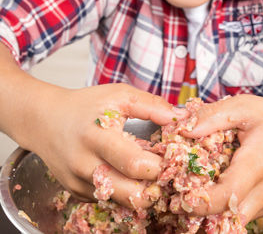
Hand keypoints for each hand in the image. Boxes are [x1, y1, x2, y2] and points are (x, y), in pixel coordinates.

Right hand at [28, 83, 186, 208]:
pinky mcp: (75, 192)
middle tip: (166, 174)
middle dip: (154, 189)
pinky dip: (122, 193)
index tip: (173, 159)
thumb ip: (151, 105)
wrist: (46, 120)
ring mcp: (78, 182)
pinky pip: (107, 200)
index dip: (159, 166)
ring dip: (140, 194)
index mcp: (98, 136)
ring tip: (150, 176)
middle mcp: (85, 164)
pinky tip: (128, 176)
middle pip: (129, 194)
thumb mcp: (119, 95)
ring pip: (119, 202)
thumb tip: (179, 118)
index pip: (134, 164)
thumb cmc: (86, 105)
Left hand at [182, 95, 262, 221]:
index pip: (223, 198)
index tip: (179, 195)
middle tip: (181, 194)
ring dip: (214, 208)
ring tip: (200, 187)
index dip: (197, 202)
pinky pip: (246, 212)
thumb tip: (183, 129)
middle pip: (226, 217)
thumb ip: (212, 116)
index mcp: (258, 164)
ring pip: (235, 218)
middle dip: (200, 209)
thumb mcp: (245, 107)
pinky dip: (229, 205)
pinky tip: (221, 185)